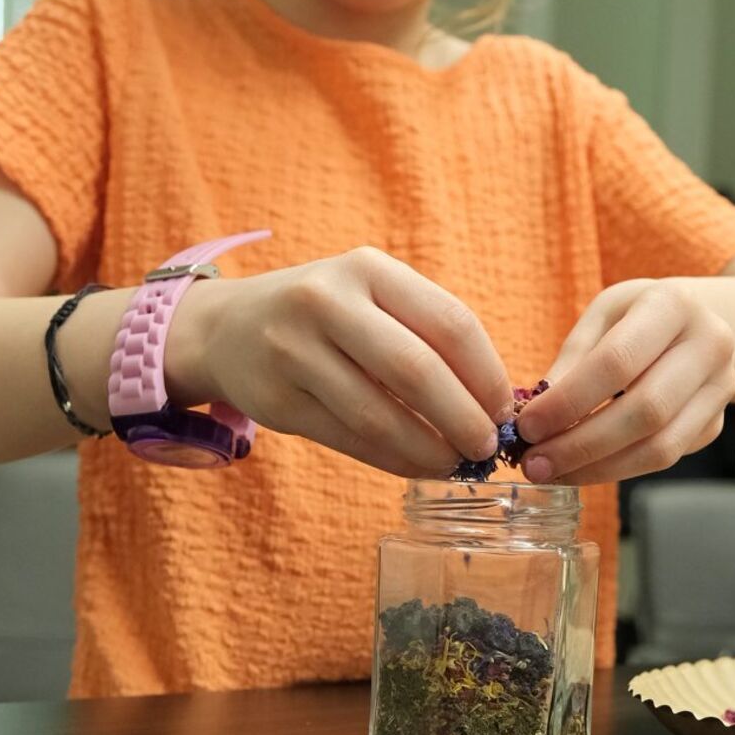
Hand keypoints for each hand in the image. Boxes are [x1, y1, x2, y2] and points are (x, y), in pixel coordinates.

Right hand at [170, 246, 511, 476]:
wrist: (228, 328)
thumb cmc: (327, 316)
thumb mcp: (373, 297)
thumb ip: (427, 335)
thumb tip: (495, 405)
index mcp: (369, 269)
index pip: (450, 323)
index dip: (487, 374)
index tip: (506, 410)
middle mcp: (328, 302)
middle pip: (417, 370)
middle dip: (463, 418)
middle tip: (487, 447)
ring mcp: (295, 351)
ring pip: (380, 415)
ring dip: (429, 449)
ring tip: (456, 464)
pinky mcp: (278, 399)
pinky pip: (350, 440)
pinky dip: (394, 461)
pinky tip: (418, 465)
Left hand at [514, 278, 734, 484]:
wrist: (700, 324)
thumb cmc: (639, 316)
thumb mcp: (603, 315)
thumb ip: (573, 359)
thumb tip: (538, 417)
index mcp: (674, 305)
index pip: (617, 361)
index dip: (569, 400)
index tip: (528, 426)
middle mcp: (710, 346)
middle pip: (644, 411)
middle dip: (582, 444)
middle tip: (536, 463)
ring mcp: (721, 389)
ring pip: (659, 447)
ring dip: (599, 468)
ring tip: (554, 472)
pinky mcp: (716, 424)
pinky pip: (665, 459)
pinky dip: (619, 469)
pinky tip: (584, 468)